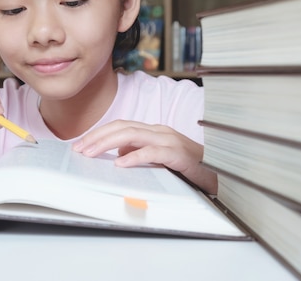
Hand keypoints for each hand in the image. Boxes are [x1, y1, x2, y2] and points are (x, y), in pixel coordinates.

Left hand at [73, 120, 216, 193]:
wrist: (221, 173)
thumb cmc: (188, 167)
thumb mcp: (159, 159)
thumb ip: (141, 153)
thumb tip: (118, 154)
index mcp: (153, 131)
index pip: (121, 126)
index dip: (99, 133)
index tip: (80, 145)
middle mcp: (160, 131)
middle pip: (122, 127)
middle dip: (97, 137)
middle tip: (79, 149)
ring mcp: (170, 140)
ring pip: (133, 135)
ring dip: (108, 143)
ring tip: (91, 154)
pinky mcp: (179, 154)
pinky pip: (153, 152)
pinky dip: (135, 157)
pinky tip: (121, 164)